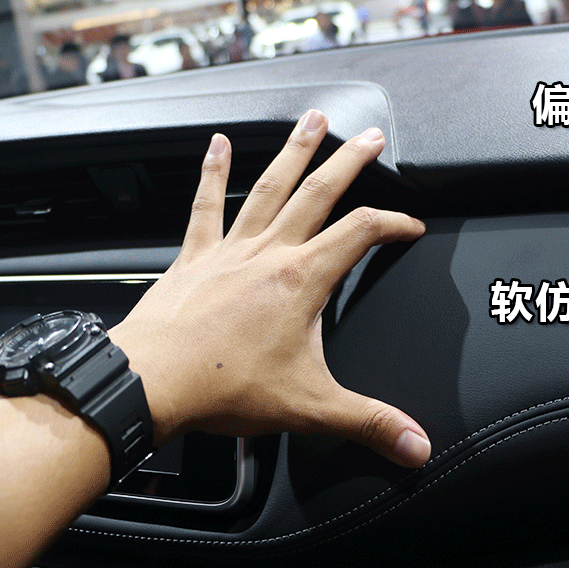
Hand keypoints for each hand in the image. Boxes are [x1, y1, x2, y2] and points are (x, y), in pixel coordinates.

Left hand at [109, 110, 430, 467]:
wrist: (152, 382)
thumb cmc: (222, 387)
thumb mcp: (310, 408)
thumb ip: (369, 424)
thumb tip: (416, 447)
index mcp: (302, 281)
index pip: (362, 233)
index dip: (393, 223)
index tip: (411, 225)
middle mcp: (269, 254)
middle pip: (319, 193)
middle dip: (350, 162)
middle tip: (370, 136)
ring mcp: (230, 250)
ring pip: (270, 187)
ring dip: (295, 151)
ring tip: (313, 120)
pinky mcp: (195, 257)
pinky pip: (207, 206)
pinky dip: (213, 173)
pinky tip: (217, 145)